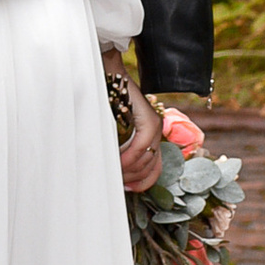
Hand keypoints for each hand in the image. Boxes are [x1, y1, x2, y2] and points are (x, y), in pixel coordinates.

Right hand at [111, 65, 163, 195]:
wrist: (109, 74)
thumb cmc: (107, 102)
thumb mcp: (115, 129)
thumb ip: (120, 147)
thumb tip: (116, 171)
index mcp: (151, 136)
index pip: (155, 169)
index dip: (143, 183)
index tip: (129, 189)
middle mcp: (157, 132)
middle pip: (150, 167)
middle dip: (132, 178)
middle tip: (116, 181)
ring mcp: (155, 125)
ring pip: (146, 158)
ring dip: (129, 169)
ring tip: (113, 171)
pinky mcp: (149, 119)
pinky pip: (141, 145)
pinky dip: (130, 156)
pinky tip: (118, 161)